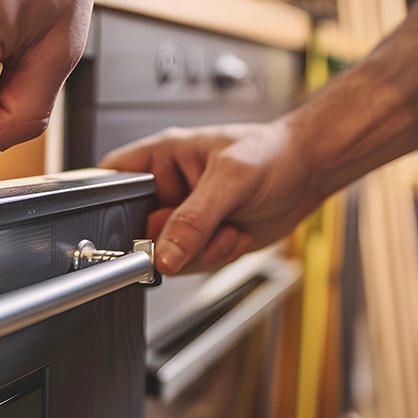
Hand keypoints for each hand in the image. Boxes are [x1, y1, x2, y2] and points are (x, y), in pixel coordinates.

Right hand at [99, 121, 319, 274]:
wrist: (308, 174)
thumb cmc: (273, 153)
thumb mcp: (231, 179)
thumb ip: (194, 218)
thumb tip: (164, 254)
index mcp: (162, 157)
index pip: (113, 179)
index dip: (108, 205)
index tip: (122, 229)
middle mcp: (167, 188)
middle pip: (136, 228)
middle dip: (171, 240)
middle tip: (198, 233)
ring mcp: (183, 217)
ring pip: (166, 254)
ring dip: (201, 251)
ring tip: (228, 227)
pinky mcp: (201, 239)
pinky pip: (191, 264)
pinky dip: (217, 256)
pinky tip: (235, 234)